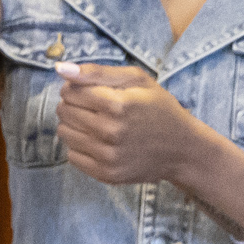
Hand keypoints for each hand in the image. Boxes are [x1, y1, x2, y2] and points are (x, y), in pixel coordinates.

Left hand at [56, 64, 216, 187]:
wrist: (182, 148)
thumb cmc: (159, 107)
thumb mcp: (137, 80)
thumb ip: (97, 72)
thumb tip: (60, 68)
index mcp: (118, 104)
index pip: (70, 91)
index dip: (76, 87)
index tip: (91, 90)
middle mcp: (110, 132)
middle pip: (64, 111)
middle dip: (74, 104)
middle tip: (95, 106)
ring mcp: (107, 156)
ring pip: (64, 133)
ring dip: (75, 125)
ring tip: (97, 122)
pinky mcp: (106, 174)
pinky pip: (72, 156)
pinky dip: (81, 146)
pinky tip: (100, 141)